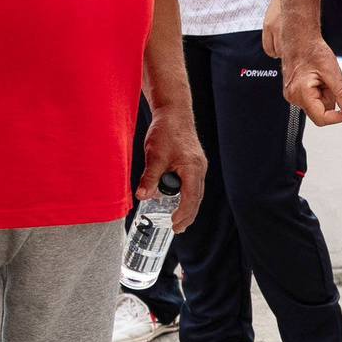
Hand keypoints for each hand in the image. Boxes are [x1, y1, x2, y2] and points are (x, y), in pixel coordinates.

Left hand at [137, 107, 208, 231]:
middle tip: (177, 229)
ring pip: (196, 192)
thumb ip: (149, 177)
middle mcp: (199, 168)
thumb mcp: (154, 155)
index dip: (183, 213)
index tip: (174, 225)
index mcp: (192, 168)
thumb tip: (142, 196)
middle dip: (188, 215)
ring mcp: (198, 165)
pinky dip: (186, 195)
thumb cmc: (166, 130)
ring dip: (187, 206)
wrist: (173, 112)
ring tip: (178, 220)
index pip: (191, 198)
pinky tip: (177, 200)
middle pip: (197, 198)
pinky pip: (193, 184)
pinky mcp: (194, 162)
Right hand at [278, 21, 341, 127]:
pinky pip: (313, 98)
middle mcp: (293, 97)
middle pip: (320, 112)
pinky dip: (321, 91)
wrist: (299, 38)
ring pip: (318, 105)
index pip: (321, 118)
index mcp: (300, 93)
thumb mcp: (332, 71)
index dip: (338, 117)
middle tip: (334, 82)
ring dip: (327, 95)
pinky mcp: (295, 91)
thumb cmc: (311, 50)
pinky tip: (320, 78)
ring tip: (325, 77)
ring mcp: (293, 95)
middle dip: (332, 100)